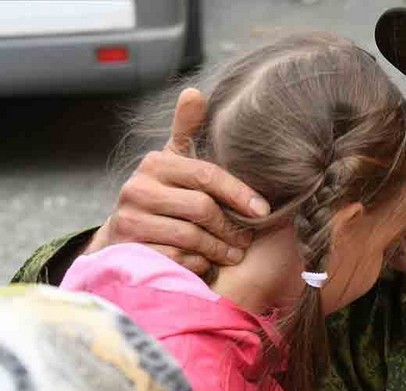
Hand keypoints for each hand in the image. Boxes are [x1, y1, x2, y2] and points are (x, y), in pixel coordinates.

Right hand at [85, 88, 269, 274]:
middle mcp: (137, 188)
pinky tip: (207, 264)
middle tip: (247, 240)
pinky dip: (197, 264)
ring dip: (219, 249)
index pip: (207, 175)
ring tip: (234, 254)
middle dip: (230, 228)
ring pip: (191, 237)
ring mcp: (130, 220)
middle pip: (202, 209)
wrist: (123, 238)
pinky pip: (176, 259)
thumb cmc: (163, 197)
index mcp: (156, 163)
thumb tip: (194, 92)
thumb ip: (187, 131)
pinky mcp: (129, 250)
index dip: (239, 194)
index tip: (263, 211)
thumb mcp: (174, 163)